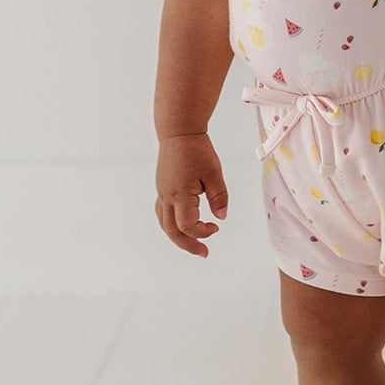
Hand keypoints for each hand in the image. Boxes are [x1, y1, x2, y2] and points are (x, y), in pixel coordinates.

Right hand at [156, 133, 228, 257]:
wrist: (178, 132)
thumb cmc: (196, 149)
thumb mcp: (213, 172)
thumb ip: (219, 196)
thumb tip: (221, 216)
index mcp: (179, 194)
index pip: (188, 225)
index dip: (202, 232)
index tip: (216, 227)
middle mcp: (167, 196)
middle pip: (172, 231)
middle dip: (188, 245)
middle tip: (203, 253)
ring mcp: (162, 193)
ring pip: (164, 224)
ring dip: (178, 237)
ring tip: (193, 243)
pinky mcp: (162, 188)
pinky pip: (162, 213)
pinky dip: (172, 224)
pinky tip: (183, 225)